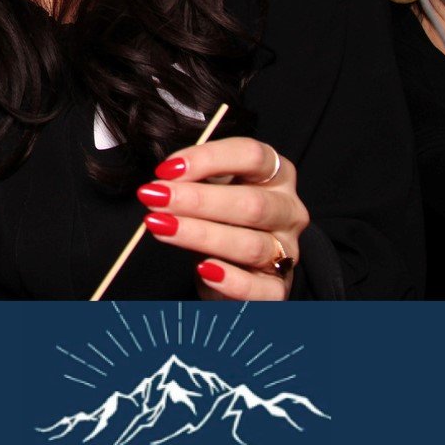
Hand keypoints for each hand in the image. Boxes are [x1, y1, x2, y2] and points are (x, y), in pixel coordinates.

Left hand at [137, 137, 306, 301]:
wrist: (235, 261)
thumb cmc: (222, 214)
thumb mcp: (212, 185)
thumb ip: (195, 177)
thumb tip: (165, 179)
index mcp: (278, 174)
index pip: (252, 156)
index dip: (208, 159)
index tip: (167, 169)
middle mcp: (288, 210)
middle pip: (252, 203)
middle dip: (198, 200)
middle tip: (155, 198)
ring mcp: (287, 250)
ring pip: (250, 245)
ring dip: (200, 235)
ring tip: (161, 227)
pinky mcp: (278, 287)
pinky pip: (259, 288)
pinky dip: (231, 280)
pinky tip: (203, 269)